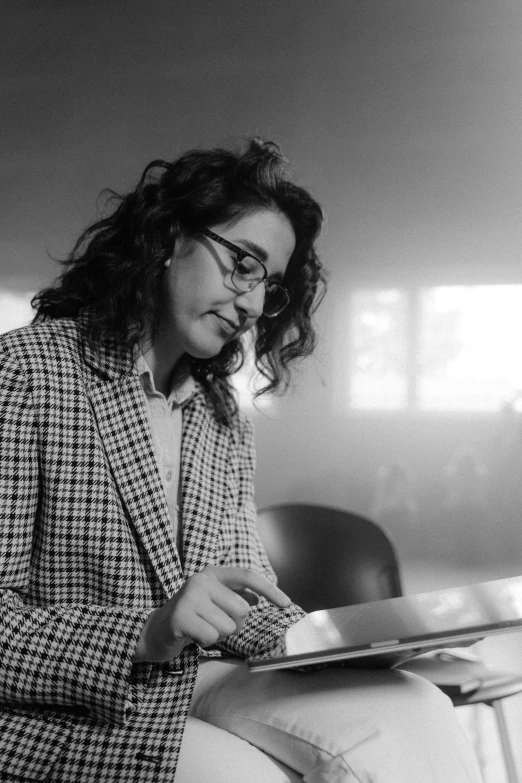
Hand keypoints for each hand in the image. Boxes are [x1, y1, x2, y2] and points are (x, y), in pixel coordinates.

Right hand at [133, 566, 290, 662]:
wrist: (154, 631)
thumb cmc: (191, 617)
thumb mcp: (214, 603)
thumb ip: (235, 598)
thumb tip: (258, 598)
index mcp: (213, 573)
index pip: (248, 576)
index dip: (270, 590)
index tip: (286, 603)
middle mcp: (201, 579)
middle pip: (242, 609)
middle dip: (232, 624)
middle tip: (212, 624)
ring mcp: (190, 596)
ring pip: (228, 626)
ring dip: (217, 634)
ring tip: (200, 629)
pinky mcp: (180, 616)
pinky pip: (212, 636)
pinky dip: (205, 642)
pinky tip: (192, 637)